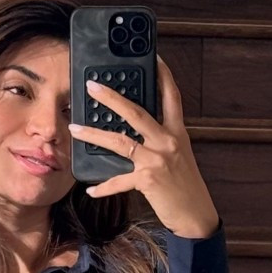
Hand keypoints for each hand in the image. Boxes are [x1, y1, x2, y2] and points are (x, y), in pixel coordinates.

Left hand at [68, 56, 220, 238]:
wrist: (196, 215)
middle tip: (92, 86)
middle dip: (112, 97)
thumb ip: (160, 139)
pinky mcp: (148, 179)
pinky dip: (104, 186)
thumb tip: (135, 129)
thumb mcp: (178, 155)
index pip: (172, 96)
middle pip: (137, 112)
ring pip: (120, 141)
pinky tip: (91, 189)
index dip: (163, 74)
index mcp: (177, 133)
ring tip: (75, 128)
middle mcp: (168, 142)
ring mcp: (158, 160)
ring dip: (94, 134)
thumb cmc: (185, 186)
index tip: (153, 57)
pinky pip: (119, 180)